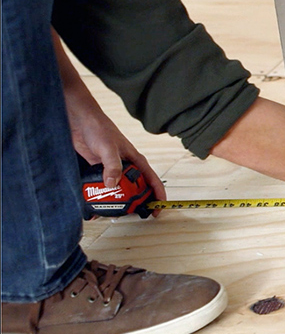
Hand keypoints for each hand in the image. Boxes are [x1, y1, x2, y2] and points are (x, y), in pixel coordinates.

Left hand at [52, 29, 165, 201]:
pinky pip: (101, 186)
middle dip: (134, 202)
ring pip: (118, 189)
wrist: (78, 119)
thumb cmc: (98, 127)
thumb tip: (113, 185)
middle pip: (135, 188)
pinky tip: (93, 203)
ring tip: (110, 212)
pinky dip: (98, 195)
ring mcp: (111, 168)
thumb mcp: (108, 147)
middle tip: (130, 215)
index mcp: (135, 159)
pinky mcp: (97, 169)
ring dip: (115, 200)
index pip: (152, 180)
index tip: (157, 210)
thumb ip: (112, 166)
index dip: (157, 195)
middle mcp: (126, 165)